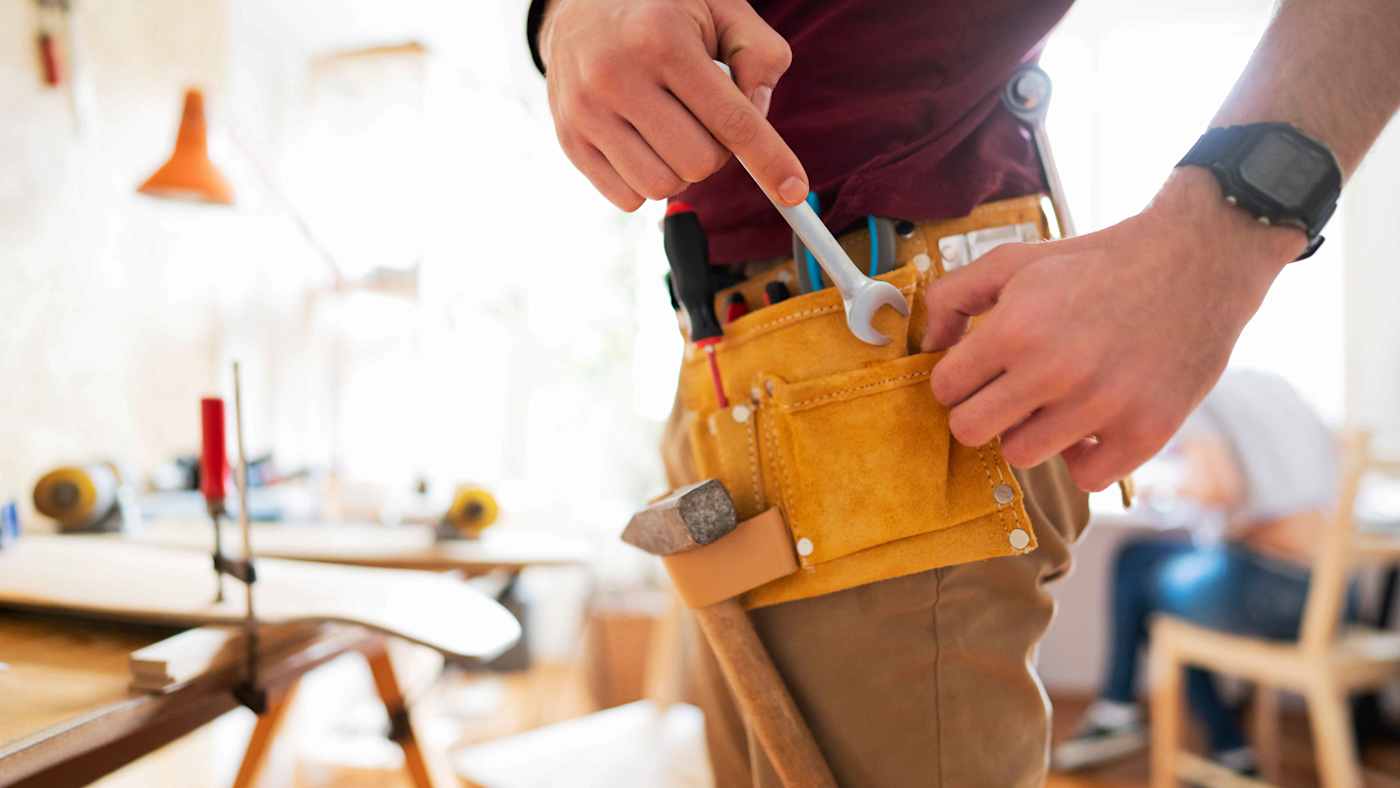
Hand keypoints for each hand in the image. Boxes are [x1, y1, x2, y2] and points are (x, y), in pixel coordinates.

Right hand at [540, 0, 807, 210]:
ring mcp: (586, 110)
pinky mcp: (569, 139)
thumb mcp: (720, 8)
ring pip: (663, 186)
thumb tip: (758, 115)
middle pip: (700, 163)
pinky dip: (646, 182)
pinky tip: (641, 143)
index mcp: (661, 38)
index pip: (731, 120)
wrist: (576, 5)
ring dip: (680, 169)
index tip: (793, 190)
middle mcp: (616, 75)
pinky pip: (628, 199)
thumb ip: (758, 54)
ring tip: (671, 128)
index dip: (769, 159)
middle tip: (703, 117)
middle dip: (716, 150)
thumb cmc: (662, 10)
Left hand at [921, 169, 1306, 491]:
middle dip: (979, 410)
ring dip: (1030, 432)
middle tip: (1006, 391)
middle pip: (970, 431)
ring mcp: (1102, 407)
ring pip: (1021, 455)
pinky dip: (1085, 456)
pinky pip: (1084, 477)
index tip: (978, 369)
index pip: (945, 388)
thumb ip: (953, 296)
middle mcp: (1055, 372)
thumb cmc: (1094, 264)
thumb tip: (925, 343)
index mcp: (1015, 329)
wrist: (1194, 264)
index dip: (956, 377)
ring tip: (1053, 400)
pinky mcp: (1145, 432)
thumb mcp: (1014, 261)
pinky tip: (1092, 422)